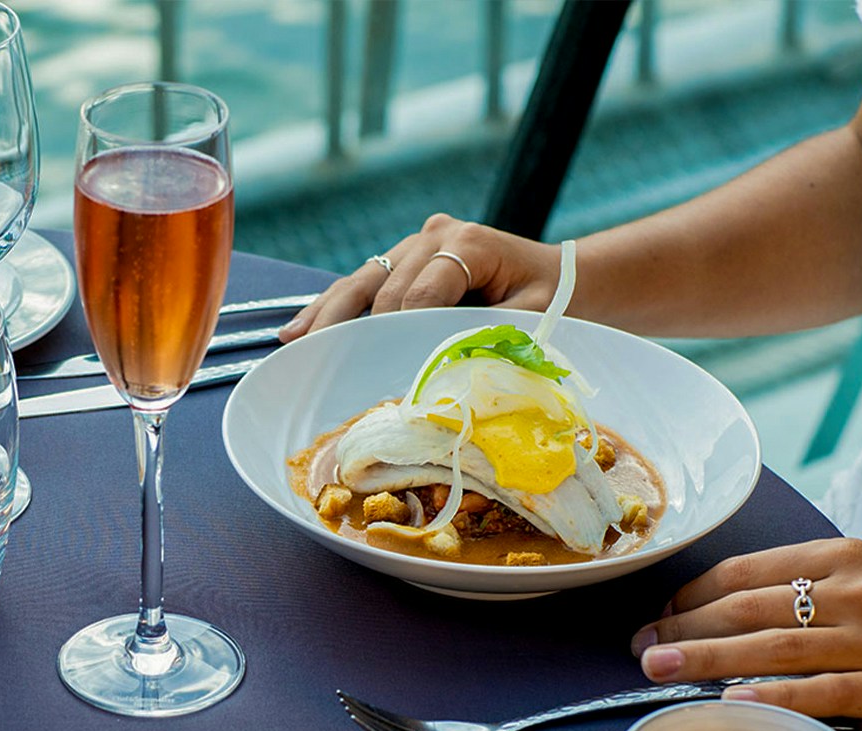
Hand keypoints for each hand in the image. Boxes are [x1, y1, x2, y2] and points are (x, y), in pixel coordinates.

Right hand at [279, 214, 562, 341]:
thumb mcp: (534, 318)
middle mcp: (435, 236)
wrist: (566, 278)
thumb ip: (490, 334)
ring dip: (327, 314)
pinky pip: (361, 284)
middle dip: (355, 326)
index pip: (422, 290)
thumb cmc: (555, 300)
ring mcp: (414, 245)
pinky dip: (331, 308)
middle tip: (326, 363)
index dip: (404, 327)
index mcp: (469, 243)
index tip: (389, 364)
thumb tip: (444, 364)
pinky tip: (298, 329)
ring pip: (362, 281)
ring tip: (295, 342)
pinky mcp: (402, 260)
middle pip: (383, 284)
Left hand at [630, 538, 861, 730]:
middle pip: (746, 609)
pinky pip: (825, 692)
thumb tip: (726, 604)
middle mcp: (853, 591)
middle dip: (682, 628)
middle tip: (639, 647)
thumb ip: (805, 584)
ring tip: (657, 670)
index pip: (743, 573)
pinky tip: (733, 703)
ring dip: (706, 658)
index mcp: (839, 557)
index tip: (658, 615)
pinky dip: (776, 697)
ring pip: (774, 648)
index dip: (690, 595)